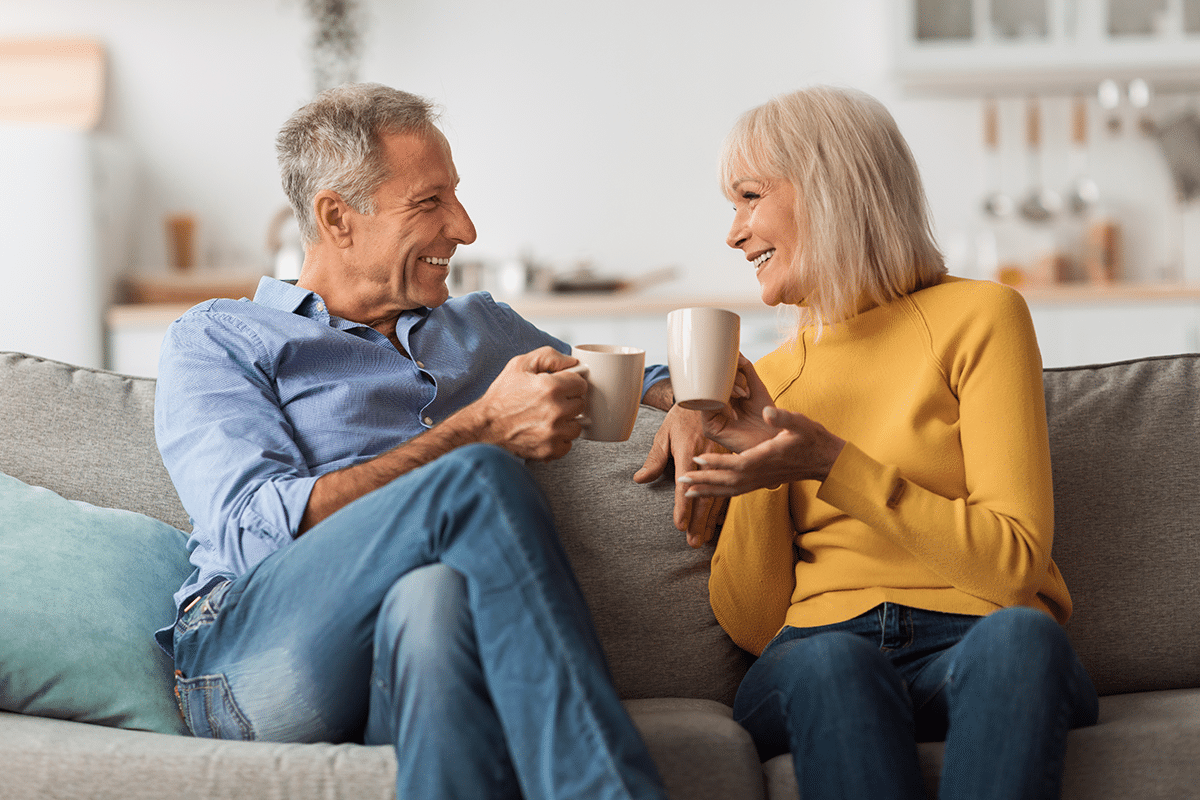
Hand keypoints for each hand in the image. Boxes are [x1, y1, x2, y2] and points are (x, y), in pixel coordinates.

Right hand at [471, 346, 587, 460]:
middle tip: (549, 402)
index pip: (581, 384)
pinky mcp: (550, 450)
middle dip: (568, 402)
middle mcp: (555, 411)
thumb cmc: (500, 398)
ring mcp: (553, 433)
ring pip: (576, 426)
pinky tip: (545, 432)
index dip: (569, 384)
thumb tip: (572, 362)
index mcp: (551, 388)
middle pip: (580, 405)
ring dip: (565, 422)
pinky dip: (559, 440)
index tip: (560, 387)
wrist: (484, 427)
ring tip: (547, 418)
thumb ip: (549, 357)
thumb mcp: (520, 365)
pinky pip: (568, 444)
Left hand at [634, 404, 729, 546]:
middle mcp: (708, 459)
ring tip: (704, 537)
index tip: (680, 526)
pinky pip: (728, 486)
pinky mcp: (731, 460)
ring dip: (710, 518)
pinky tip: (717, 520)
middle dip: (699, 522)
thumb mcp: (664, 434)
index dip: (683, 508)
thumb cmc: (681, 416)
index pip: (685, 486)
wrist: (706, 395)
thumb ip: (654, 459)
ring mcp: (722, 460)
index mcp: (689, 452)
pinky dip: (722, 505)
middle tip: (693, 542)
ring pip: (718, 494)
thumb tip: (640, 479)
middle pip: (704, 496)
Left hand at [677, 406, 845, 497]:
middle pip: (728, 482)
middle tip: (681, 481)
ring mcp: (762, 480)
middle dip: (704, 481)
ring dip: (708, 491)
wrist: (825, 460)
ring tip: (687, 494)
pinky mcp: (762, 483)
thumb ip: (783, 417)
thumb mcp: (800, 422)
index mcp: (767, 458)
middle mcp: (762, 473)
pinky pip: (737, 492)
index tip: (698, 459)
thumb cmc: (812, 438)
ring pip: (730, 490)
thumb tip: (767, 410)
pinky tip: (708, 493)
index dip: (717, 463)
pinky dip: (720, 493)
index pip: (738, 464)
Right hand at [697, 356, 777, 454]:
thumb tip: (736, 354)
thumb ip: (746, 371)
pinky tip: (737, 399)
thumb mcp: (757, 388)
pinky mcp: (711, 429)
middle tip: (746, 387)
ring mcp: (711, 418)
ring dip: (728, 389)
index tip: (740, 366)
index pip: (717, 378)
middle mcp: (714, 407)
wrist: (778, 441)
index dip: (727, 369)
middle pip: (711, 384)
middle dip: (729, 379)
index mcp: (724, 398)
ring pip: (709, 393)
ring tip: (745, 395)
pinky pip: (707, 407)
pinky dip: (720, 399)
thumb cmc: (769, 418)